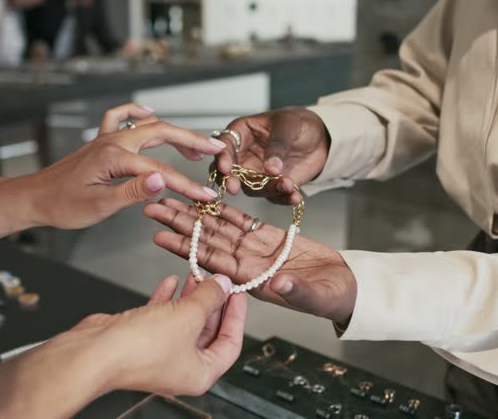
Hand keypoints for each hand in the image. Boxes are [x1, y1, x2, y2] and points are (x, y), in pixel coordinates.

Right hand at [0, 276, 245, 417]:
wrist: (94, 353)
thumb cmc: (138, 349)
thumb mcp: (187, 316)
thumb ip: (209, 297)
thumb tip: (223, 284)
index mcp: (201, 372)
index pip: (231, 343)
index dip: (237, 315)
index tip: (239, 292)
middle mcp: (181, 366)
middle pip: (207, 330)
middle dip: (212, 302)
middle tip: (218, 279)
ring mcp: (160, 353)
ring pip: (183, 321)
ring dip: (190, 297)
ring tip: (196, 274)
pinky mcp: (140, 339)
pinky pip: (161, 317)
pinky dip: (166, 298)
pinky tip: (169, 282)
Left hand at [21, 103, 226, 229]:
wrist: (34, 197)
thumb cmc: (62, 205)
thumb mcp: (100, 206)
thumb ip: (133, 192)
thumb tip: (162, 180)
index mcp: (114, 158)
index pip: (161, 172)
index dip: (187, 185)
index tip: (207, 196)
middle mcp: (113, 141)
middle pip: (162, 134)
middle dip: (192, 141)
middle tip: (216, 150)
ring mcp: (106, 138)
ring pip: (148, 126)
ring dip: (174, 131)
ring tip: (196, 146)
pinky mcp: (100, 142)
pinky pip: (121, 118)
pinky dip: (137, 112)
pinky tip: (149, 113)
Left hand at [144, 198, 355, 323]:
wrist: (346, 288)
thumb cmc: (332, 297)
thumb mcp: (316, 296)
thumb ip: (296, 290)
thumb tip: (280, 283)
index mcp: (252, 280)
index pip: (211, 261)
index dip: (184, 247)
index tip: (159, 235)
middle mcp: (246, 264)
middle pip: (206, 241)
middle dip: (178, 224)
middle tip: (151, 208)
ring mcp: (256, 250)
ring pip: (219, 228)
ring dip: (193, 213)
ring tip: (169, 198)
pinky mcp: (269, 237)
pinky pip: (241, 220)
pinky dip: (223, 209)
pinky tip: (205, 198)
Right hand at [217, 108, 329, 204]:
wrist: (319, 138)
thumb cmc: (298, 123)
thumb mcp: (289, 125)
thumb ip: (277, 145)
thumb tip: (270, 168)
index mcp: (242, 134)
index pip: (226, 145)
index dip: (222, 157)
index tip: (226, 168)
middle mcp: (244, 156)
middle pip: (228, 172)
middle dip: (230, 181)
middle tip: (235, 187)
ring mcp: (256, 173)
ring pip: (251, 188)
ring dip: (268, 189)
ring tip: (288, 184)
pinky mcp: (271, 186)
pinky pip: (273, 197)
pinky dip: (284, 198)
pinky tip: (295, 196)